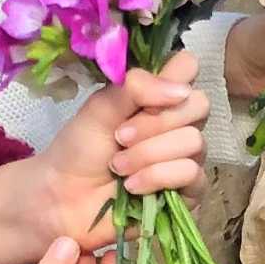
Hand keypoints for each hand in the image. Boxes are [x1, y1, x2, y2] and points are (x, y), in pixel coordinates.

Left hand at [0, 52, 209, 263]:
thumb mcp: (100, 108)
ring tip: (118, 167)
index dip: (171, 78)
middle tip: (120, 137)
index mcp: (158, 95)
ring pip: (194, 141)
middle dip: (154, 123)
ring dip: (149, 154)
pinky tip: (133, 186)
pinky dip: (157, 177)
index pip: (188, 66)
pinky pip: (192, 174)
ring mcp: (187, 157)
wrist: (65, 197)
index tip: (140, 98)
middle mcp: (179, 123)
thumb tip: (182, 91)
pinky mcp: (189, 192)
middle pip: (199, 104)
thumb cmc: (80, 149)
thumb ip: (136, 87)